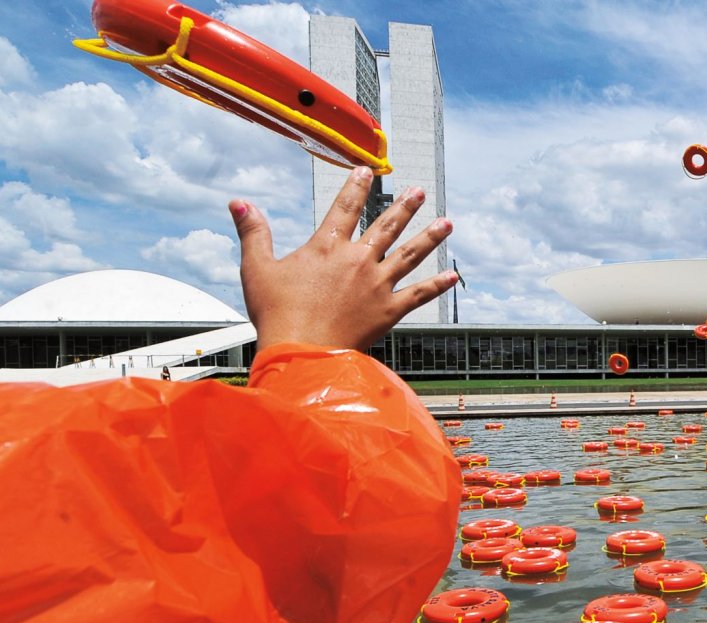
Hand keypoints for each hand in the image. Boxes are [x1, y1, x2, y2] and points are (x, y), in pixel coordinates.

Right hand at [231, 167, 455, 351]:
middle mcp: (357, 261)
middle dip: (404, 207)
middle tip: (418, 191)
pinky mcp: (388, 312)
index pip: (345, 208)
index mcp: (327, 247)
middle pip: (386, 227)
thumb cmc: (277, 315)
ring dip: (429, 237)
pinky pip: (418, 295)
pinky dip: (436, 286)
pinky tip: (452, 276)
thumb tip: (239, 203)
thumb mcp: (256, 269)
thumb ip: (254, 233)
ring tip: (447, 223)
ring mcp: (376, 285)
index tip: (367, 171)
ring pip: (409, 255)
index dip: (356, 187)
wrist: (301, 352)